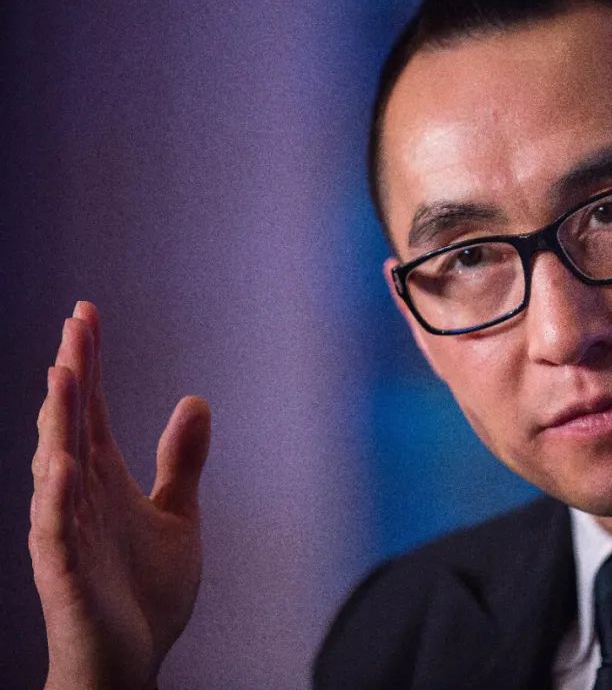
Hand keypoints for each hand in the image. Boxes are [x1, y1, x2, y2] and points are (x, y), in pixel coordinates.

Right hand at [29, 301, 210, 689]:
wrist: (131, 659)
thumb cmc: (143, 591)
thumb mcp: (177, 515)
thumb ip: (181, 462)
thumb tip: (196, 400)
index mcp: (102, 480)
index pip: (93, 410)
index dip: (90, 364)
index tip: (87, 315)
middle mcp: (79, 497)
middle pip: (72, 425)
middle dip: (75, 375)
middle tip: (77, 323)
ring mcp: (67, 533)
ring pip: (57, 467)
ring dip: (59, 422)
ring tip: (65, 372)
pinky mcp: (66, 573)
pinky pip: (56, 531)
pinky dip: (56, 498)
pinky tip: (61, 463)